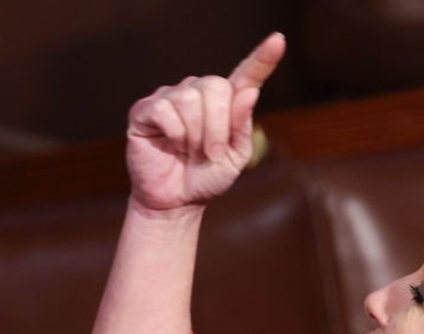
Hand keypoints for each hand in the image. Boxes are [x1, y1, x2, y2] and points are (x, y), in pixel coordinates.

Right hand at [125, 33, 285, 213]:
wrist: (177, 201)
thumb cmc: (206, 177)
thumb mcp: (235, 157)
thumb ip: (242, 126)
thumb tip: (249, 92)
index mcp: (225, 103)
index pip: (246, 75)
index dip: (263, 59)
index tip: (278, 41)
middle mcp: (197, 93)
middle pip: (216, 86)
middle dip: (218, 126)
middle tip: (212, 153)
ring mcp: (170, 97)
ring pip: (190, 97)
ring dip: (195, 134)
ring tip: (190, 152)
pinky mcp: (145, 109)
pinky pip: (165, 109)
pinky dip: (174, 133)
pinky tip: (172, 145)